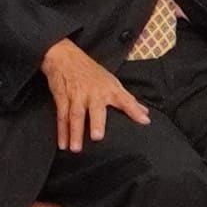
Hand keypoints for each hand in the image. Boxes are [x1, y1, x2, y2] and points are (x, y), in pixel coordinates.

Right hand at [40, 38, 147, 153]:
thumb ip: (128, 100)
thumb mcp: (111, 81)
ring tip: (75, 149)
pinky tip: (63, 144)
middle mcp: (93, 93)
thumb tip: (145, 114)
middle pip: (94, 109)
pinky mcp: (62, 98)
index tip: (144, 121)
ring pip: (75, 115)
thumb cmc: (91, 71)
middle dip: (96, 122)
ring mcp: (76, 96)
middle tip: (97, 137)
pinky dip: (61, 131)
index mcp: (109, 89)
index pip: (125, 100)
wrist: (64, 57)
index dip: (134, 109)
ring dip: (74, 132)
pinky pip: (62, 116)